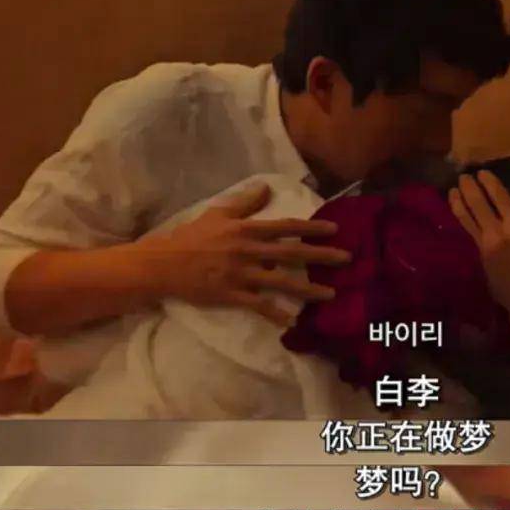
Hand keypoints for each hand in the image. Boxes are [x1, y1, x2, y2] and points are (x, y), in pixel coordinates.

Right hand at [133, 182, 351, 326]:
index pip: (285, 227)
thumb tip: (267, 188)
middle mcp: (247, 250)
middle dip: (321, 256)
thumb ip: (245, 204)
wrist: (162, 264)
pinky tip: (293, 322)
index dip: (311, 228)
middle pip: (291, 253)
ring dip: (308, 288)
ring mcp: (240, 274)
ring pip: (281, 281)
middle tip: (347, 260)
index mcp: (246, 229)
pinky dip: (276, 313)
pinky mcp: (231, 295)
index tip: (334, 230)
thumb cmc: (191, 237)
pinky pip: (259, 306)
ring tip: (331, 294)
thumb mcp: (218, 214)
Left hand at [449, 170, 509, 340]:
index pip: (500, 199)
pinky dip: (461, 218)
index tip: (482, 171)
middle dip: (469, 187)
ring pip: (467, 218)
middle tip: (463, 175)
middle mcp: (498, 235)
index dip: (490, 183)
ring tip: (452, 188)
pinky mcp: (480, 258)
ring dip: (459, 201)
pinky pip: (468, 232)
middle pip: (478, 205)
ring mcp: (485, 247)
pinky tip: (457, 210)